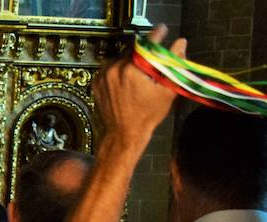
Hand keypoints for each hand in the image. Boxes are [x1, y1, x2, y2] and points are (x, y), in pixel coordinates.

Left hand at [97, 23, 183, 151]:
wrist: (122, 134)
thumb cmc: (147, 115)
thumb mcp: (166, 91)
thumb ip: (174, 64)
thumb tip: (180, 43)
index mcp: (132, 69)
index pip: (147, 43)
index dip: (157, 35)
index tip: (163, 30)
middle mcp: (114, 68)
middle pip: (134, 50)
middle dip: (145, 52)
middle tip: (153, 62)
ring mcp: (103, 75)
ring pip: (122, 58)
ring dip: (132, 61)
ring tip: (140, 76)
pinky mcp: (96, 82)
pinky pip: (111, 68)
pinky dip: (120, 70)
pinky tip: (127, 82)